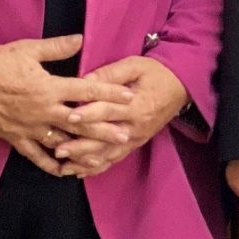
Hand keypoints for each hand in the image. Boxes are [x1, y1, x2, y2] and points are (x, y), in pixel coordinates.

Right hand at [0, 35, 133, 176]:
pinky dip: (50, 164)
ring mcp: (29, 127)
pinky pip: (36, 155)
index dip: (110, 94)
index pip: (86, 91)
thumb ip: (57, 47)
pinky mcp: (15, 138)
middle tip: (126, 135)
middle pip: (80, 122)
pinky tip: (64, 169)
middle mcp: (43, 111)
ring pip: (62, 142)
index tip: (129, 98)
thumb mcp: (28, 49)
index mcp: (49, 87)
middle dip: (104, 129)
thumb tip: (81, 39)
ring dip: (82, 149)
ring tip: (102, 156)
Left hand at [51, 56, 189, 176]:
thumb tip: (85, 80)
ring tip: (63, 167)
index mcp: (137, 105)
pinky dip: (97, 168)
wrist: (181, 86)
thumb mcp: (135, 65)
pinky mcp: (135, 144)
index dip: (89, 113)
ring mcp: (135, 138)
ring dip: (84, 161)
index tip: (69, 117)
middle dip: (80, 146)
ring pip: (107, 154)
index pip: (109, 111)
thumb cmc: (156, 73)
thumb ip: (111, 73)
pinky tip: (79, 172)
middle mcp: (135, 127)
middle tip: (58, 149)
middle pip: (105, 139)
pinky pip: (114, 159)